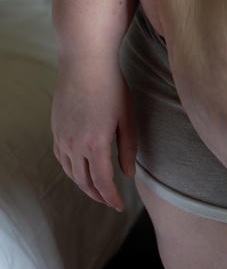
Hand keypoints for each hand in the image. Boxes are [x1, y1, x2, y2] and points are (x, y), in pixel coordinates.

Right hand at [51, 58, 136, 210]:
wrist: (85, 62)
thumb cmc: (112, 85)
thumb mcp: (127, 117)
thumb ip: (128, 147)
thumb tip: (128, 174)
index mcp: (96, 144)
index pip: (103, 183)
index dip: (111, 198)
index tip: (119, 206)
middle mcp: (75, 145)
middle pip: (84, 182)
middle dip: (98, 195)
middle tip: (109, 201)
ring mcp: (62, 137)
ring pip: (71, 173)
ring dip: (83, 185)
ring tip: (96, 189)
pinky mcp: (56, 129)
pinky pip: (61, 158)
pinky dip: (71, 170)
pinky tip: (80, 169)